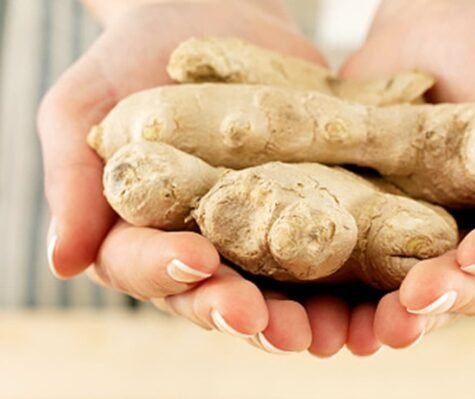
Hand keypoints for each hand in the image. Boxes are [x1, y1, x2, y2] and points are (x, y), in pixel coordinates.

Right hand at [39, 1, 378, 355]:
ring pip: (279, 290)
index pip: (148, 268)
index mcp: (142, 232)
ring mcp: (258, 232)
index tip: (197, 262)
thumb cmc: (131, 61)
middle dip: (245, 313)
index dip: (169, 274)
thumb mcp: (84, 108)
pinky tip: (372, 293)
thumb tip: (64, 262)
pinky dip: (349, 278)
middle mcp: (203, 244)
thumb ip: (73, 180)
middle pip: (219, 295)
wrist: (205, 18)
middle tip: (274, 325)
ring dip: (305, 317)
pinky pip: (328, 250)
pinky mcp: (307, 209)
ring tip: (328, 332)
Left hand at [340, 0, 474, 346]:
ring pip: (427, 291)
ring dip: (404, 312)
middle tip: (417, 298)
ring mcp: (434, 240)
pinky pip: (371, 269)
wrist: (438, 27)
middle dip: (451, 294)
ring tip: (381, 323)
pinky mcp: (382, 228)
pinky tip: (340, 315)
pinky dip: (357, 297)